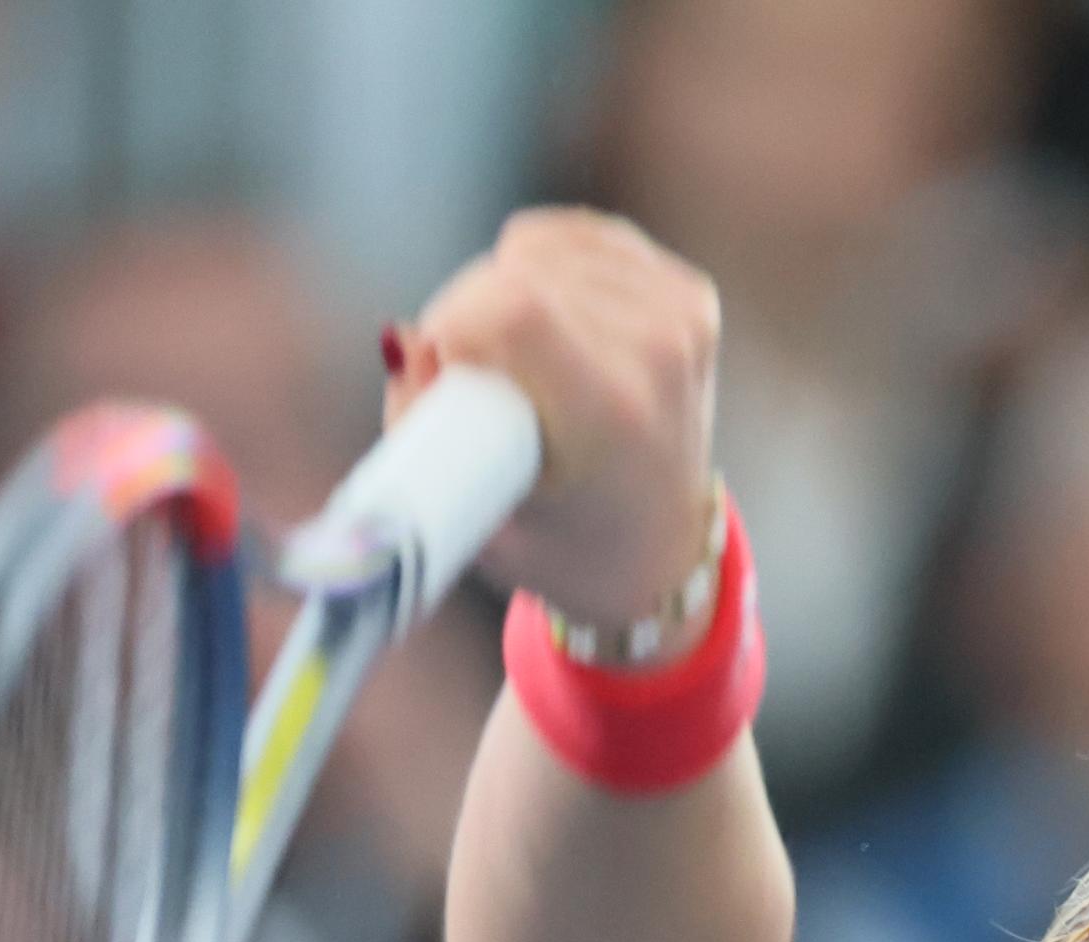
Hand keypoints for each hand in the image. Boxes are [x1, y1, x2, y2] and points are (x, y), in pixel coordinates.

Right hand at [384, 207, 720, 628]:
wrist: (660, 557)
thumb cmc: (562, 550)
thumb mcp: (479, 520)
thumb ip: (424, 433)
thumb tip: (400, 341)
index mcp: (614, 419)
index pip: (516, 310)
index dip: (453, 320)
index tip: (438, 370)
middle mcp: (659, 357)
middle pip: (519, 270)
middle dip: (466, 310)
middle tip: (467, 379)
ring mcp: (682, 319)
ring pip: (541, 246)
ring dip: (502, 288)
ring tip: (513, 363)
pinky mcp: (688, 293)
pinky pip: (576, 237)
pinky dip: (541, 266)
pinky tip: (544, 320)